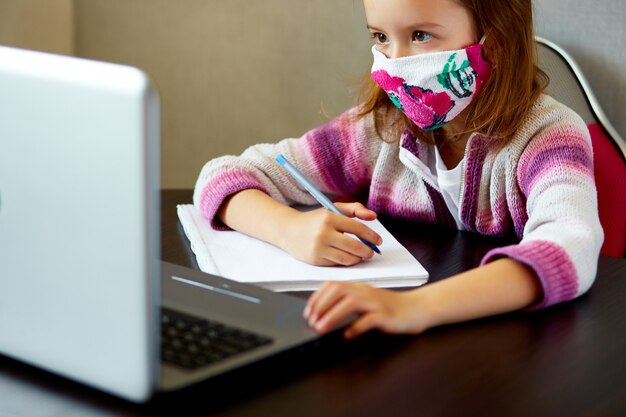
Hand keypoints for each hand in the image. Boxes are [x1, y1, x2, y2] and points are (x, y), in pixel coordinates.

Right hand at [278, 202, 382, 265]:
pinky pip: (337, 264)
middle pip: (355, 247)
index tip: (378, 240)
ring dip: (358, 259)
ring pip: (348, 259)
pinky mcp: (315, 260)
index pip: (358, 228)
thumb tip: (373, 217)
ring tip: (360, 256)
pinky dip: (345, 262)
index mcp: (330, 218)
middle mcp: (324, 233)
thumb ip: (355, 209)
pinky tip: (346, 257)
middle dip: (368, 251)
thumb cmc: (315, 220)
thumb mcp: (333, 209)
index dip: (372, 236)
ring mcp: (319, 248)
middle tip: (371, 252)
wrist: (288, 230)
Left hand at [304, 281, 428, 338]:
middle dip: (321, 306)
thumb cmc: (388, 307)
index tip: (308, 312)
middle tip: (311, 321)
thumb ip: (346, 301)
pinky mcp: (386, 315)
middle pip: (338, 291)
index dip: (317, 298)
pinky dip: (356, 327)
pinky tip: (348, 335)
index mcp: (357, 286)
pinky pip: (369, 319)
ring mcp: (376, 302)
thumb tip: (322, 311)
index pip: (332, 285)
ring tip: (321, 328)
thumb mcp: (364, 300)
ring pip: (350, 303)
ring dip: (332, 315)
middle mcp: (365, 291)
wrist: (416, 308)